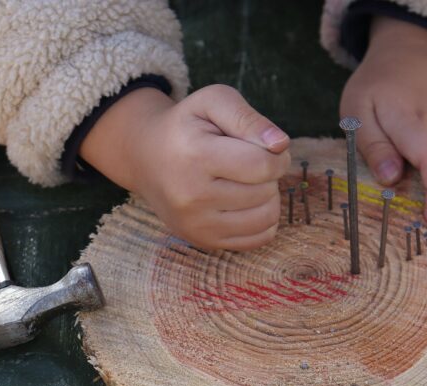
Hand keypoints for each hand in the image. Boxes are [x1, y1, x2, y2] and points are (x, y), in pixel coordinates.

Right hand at [80, 85, 290, 249]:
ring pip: (267, 217)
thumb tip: (281, 144)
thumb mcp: (212, 102)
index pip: (263, 165)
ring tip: (248, 181)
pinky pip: (259, 238)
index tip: (268, 148)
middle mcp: (192, 196)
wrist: (146, 158)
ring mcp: (196, 224)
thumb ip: (248, 117)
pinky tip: (246, 202)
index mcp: (195, 155)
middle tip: (250, 163)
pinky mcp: (203, 242)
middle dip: (270, 174)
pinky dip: (263, 219)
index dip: (277, 155)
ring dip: (268, 197)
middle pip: (266, 192)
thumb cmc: (187, 126)